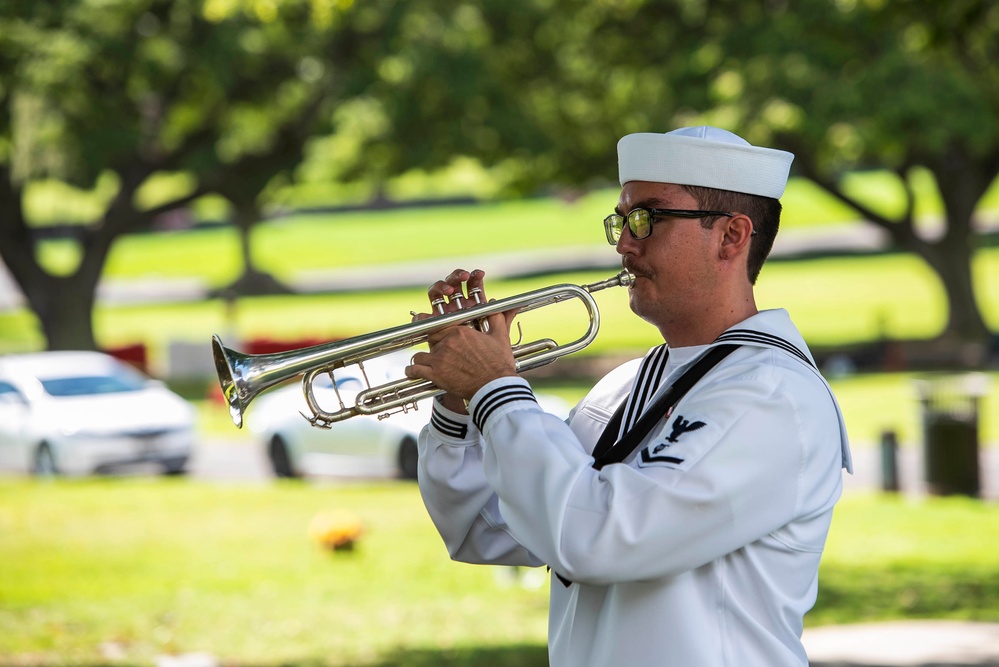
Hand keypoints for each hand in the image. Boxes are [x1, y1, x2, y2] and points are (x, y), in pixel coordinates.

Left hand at [406, 269, 518, 410]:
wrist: (495, 387)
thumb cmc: (499, 364)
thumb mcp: (500, 337)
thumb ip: (495, 318)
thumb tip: (494, 302)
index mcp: (460, 331)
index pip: (439, 327)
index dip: (438, 335)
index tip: (438, 340)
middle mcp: (447, 342)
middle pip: (429, 342)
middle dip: (432, 349)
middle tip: (437, 356)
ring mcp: (440, 358)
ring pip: (420, 356)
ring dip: (422, 361)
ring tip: (425, 366)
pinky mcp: (436, 374)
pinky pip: (415, 369)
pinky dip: (412, 371)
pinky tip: (412, 372)